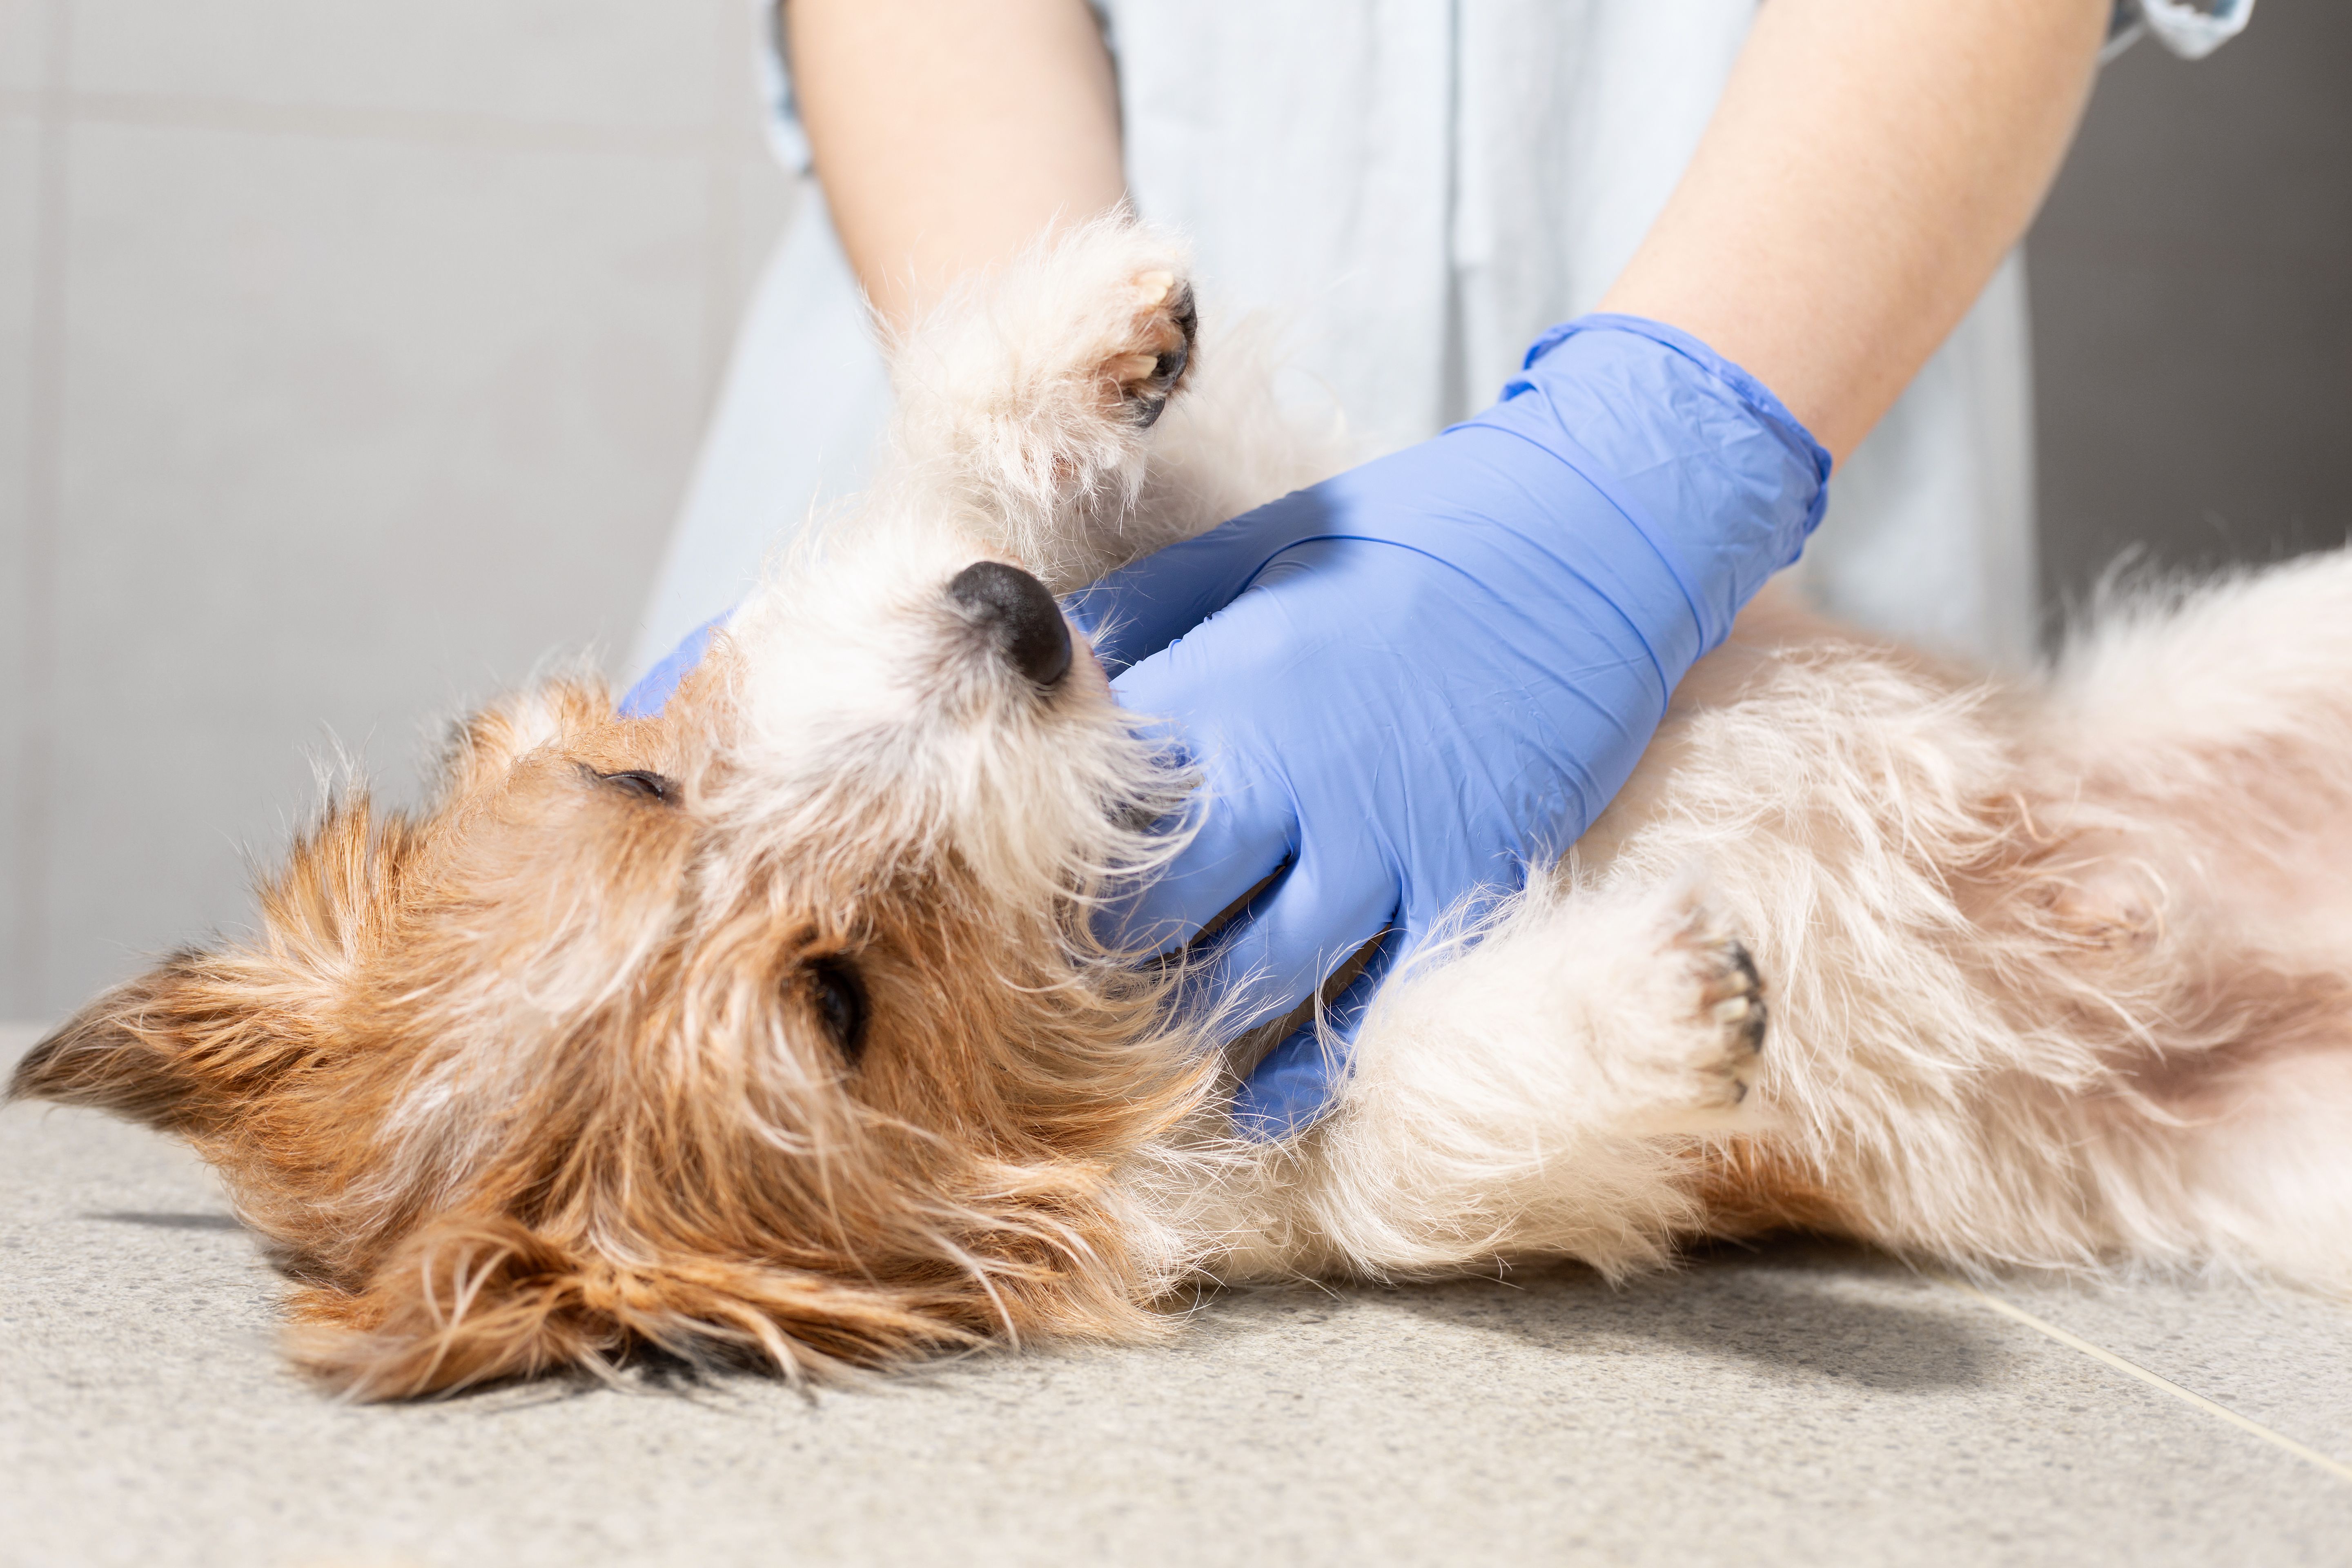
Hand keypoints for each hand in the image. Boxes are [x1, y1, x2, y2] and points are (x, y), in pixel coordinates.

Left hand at [1072, 316, 1828, 1134]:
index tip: (1013, 901)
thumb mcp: (1261, 543)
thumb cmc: (1417, 532)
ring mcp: (1386, 839)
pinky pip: (1373, 1004)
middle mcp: (1294, 776)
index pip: (1098, 810)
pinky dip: (1310, 1067)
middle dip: (1104, 960)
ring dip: (1193, 1024)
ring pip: (1255, 976)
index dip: (1047, 864)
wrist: (1595, 534)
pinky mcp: (1466, 877)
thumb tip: (1044, 654)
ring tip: (1150, 1052)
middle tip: (1066, 994)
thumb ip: (1151, 611)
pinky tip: (1263, 1100)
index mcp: (1228, 684)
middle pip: (1157, 910)